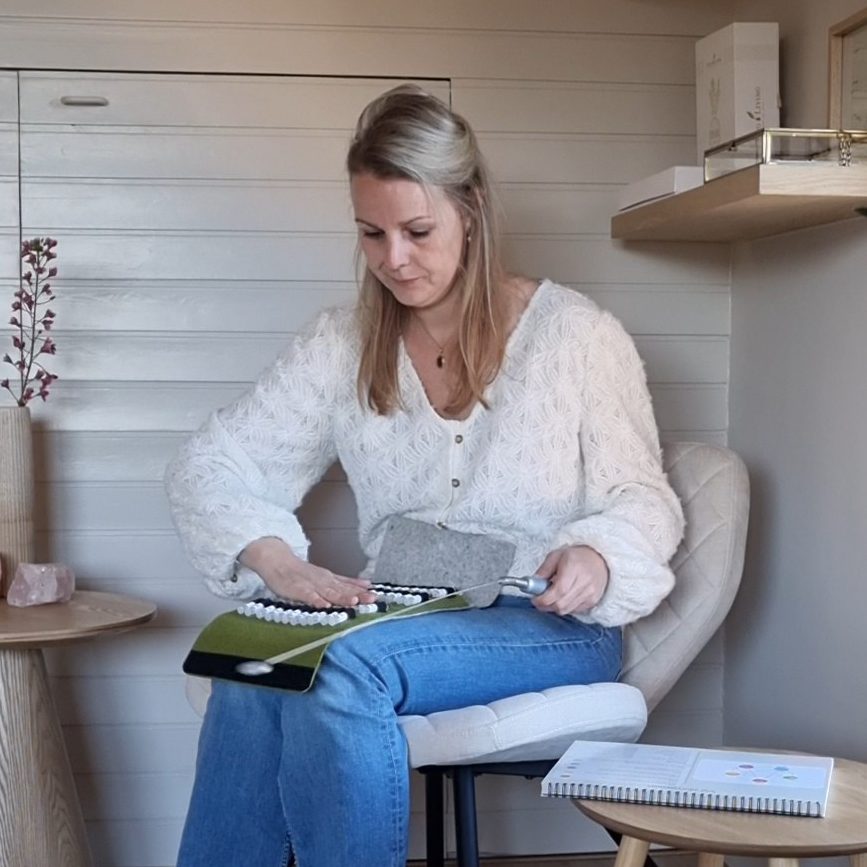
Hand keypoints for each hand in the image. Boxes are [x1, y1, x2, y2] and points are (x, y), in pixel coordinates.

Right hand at [239, 537, 375, 607]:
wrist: (276, 560)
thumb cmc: (300, 572)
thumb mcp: (325, 576)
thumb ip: (343, 582)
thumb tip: (366, 584)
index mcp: (330, 578)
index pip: (348, 585)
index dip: (362, 591)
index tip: (375, 596)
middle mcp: (323, 580)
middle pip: (342, 589)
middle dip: (357, 595)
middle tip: (371, 599)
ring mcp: (310, 584)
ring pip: (328, 592)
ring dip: (341, 597)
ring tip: (354, 601)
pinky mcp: (297, 589)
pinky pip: (308, 596)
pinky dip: (316, 600)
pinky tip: (325, 605)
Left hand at [532, 545, 608, 615]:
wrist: (600, 560)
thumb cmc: (576, 557)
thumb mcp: (556, 556)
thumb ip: (543, 570)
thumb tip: (532, 584)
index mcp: (573, 567)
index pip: (558, 591)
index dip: (544, 599)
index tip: (534, 598)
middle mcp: (584, 582)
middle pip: (561, 604)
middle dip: (545, 605)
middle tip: (539, 599)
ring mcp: (590, 593)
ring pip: (566, 610)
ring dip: (554, 607)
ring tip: (551, 596)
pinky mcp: (593, 601)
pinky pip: (573, 611)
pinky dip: (565, 607)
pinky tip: (563, 597)